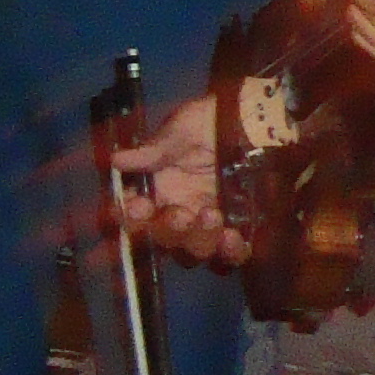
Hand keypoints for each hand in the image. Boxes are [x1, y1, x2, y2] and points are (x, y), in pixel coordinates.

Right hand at [109, 92, 246, 264]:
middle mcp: (177, 213)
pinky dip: (230, 251)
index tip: (137, 205)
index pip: (131, 216)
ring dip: (198, 240)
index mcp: (155, 191)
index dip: (128, 218)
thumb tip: (117, 160)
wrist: (256, 120)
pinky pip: (233, 254)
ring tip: (211, 215)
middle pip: (162, 240)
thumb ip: (153, 150)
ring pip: (194, 252)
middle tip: (179, 214)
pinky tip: (232, 236)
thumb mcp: (182, 130)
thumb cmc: (212, 122)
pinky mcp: (241, 229)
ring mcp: (209, 225)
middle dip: (167, 230)